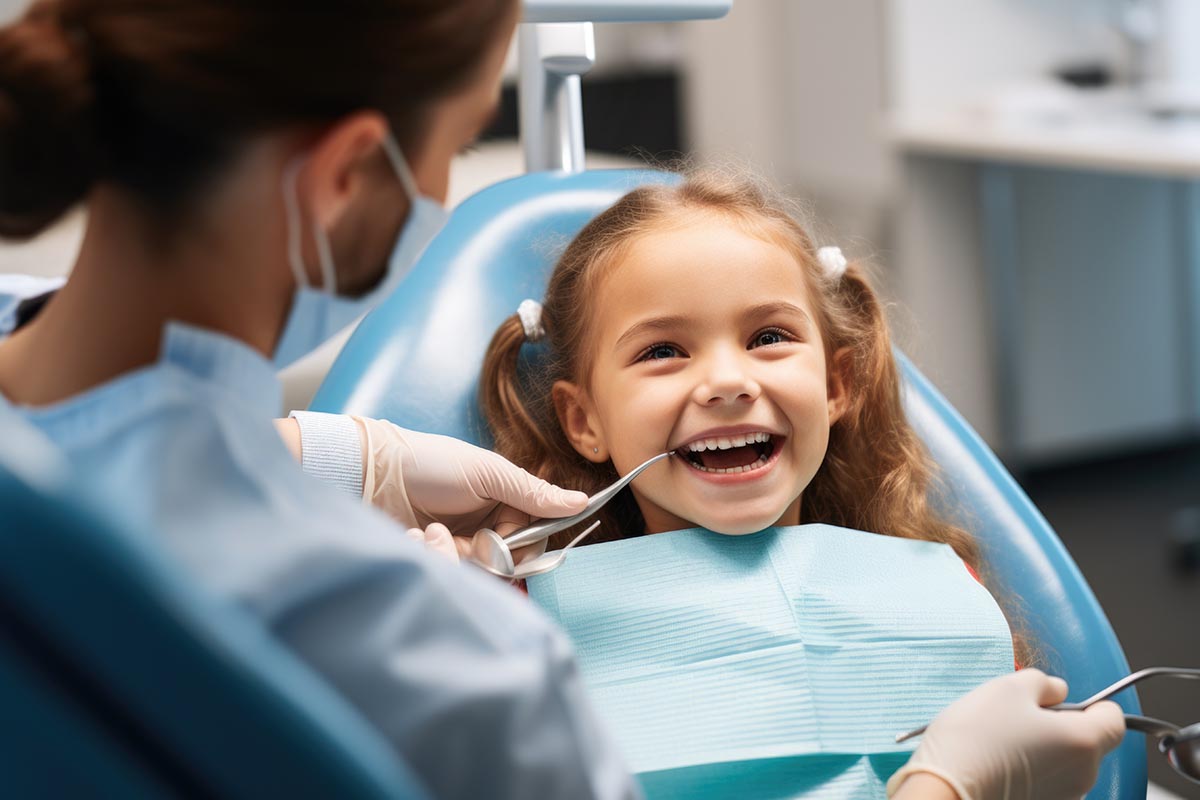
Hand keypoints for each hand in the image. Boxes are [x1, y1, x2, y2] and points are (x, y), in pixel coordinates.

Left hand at [356, 417, 587, 560]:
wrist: (372, 472)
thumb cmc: (431, 464)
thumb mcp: (487, 473)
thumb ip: (533, 493)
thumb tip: (583, 502)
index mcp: (506, 505)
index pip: (532, 542)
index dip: (521, 551)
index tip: (503, 547)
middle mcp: (487, 529)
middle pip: (505, 565)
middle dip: (481, 556)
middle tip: (459, 541)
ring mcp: (458, 547)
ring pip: (474, 574)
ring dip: (448, 554)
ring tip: (424, 531)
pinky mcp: (433, 559)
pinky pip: (445, 574)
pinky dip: (427, 556)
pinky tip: (409, 534)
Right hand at [887, 669, 1125, 799]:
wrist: (945, 790)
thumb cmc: (978, 737)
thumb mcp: (1008, 688)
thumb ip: (1044, 683)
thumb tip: (1057, 692)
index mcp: (1084, 741)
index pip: (1115, 719)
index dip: (1093, 703)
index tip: (1060, 701)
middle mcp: (1083, 775)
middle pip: (1087, 741)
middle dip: (1060, 725)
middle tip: (1019, 716)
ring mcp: (1063, 797)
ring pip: (1065, 763)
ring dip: (1044, 749)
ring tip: (1002, 742)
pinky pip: (1046, 783)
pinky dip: (1030, 771)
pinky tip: (998, 765)